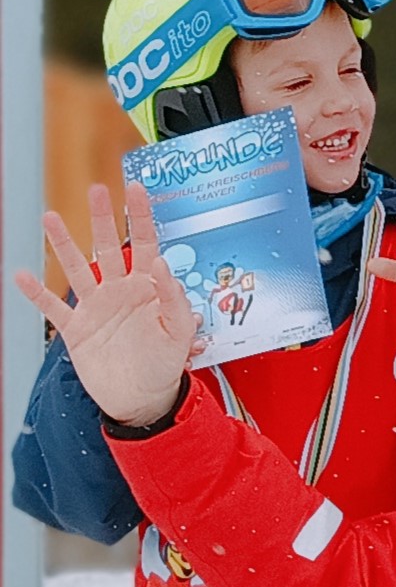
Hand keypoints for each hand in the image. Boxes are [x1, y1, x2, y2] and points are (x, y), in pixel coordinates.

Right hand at [14, 184, 195, 428]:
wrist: (142, 398)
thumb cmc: (165, 364)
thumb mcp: (180, 331)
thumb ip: (173, 298)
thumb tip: (161, 262)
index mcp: (149, 287)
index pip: (147, 243)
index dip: (141, 216)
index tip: (135, 188)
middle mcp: (120, 290)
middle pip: (109, 247)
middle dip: (102, 218)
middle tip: (96, 190)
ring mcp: (96, 308)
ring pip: (77, 268)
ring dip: (64, 244)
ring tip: (51, 217)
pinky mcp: (76, 330)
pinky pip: (53, 308)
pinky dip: (37, 294)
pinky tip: (23, 275)